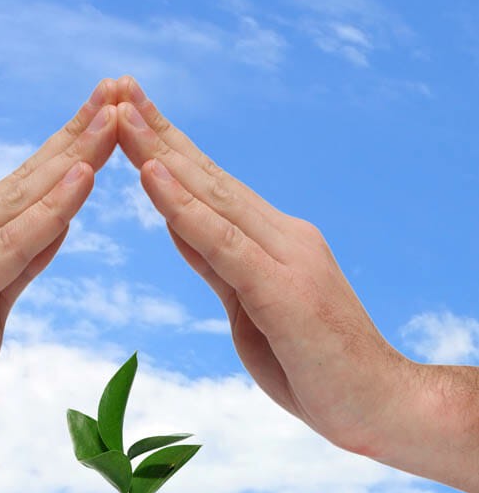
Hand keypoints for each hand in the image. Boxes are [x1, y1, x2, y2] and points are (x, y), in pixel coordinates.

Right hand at [0, 81, 118, 460]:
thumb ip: (17, 265)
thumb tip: (57, 226)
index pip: (25, 190)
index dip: (69, 152)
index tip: (108, 118)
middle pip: (28, 181)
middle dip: (78, 136)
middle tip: (120, 90)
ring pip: (22, 200)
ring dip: (73, 156)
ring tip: (113, 116)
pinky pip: (10, 246)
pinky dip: (48, 211)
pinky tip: (81, 177)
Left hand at [115, 77, 412, 457]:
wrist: (376, 403)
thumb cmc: (313, 363)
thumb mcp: (249, 306)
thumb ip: (217, 262)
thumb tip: (178, 224)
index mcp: (273, 241)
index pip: (211, 187)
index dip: (168, 150)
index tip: (129, 117)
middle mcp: (282, 236)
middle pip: (207, 179)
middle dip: (158, 135)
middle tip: (116, 90)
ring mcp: (285, 258)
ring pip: (212, 198)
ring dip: (161, 155)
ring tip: (122, 116)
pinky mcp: (282, 290)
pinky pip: (223, 243)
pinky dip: (185, 208)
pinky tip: (152, 174)